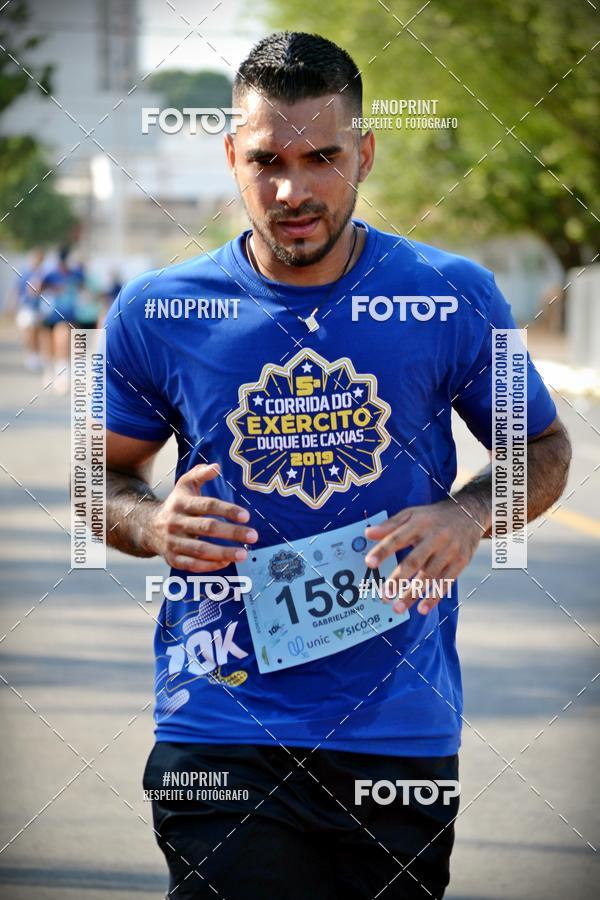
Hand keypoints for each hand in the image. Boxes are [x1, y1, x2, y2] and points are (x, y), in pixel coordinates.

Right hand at [149, 462, 257, 571]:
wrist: (147, 526)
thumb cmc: (176, 504)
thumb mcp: (184, 484)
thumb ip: (200, 473)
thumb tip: (216, 467)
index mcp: (181, 503)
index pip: (207, 506)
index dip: (227, 510)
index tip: (246, 516)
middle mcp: (176, 522)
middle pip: (207, 528)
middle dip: (232, 533)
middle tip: (253, 536)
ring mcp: (173, 542)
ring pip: (200, 550)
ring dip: (223, 553)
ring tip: (243, 554)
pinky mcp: (173, 558)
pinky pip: (192, 564)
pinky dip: (209, 566)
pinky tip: (226, 562)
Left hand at [363, 499, 483, 615]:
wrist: (469, 513)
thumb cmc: (433, 517)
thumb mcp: (412, 514)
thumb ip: (390, 525)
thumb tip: (367, 533)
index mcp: (419, 523)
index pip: (397, 538)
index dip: (383, 550)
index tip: (369, 563)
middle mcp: (435, 537)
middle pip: (414, 561)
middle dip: (398, 579)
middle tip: (384, 595)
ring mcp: (449, 551)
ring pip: (429, 576)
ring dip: (412, 594)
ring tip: (397, 608)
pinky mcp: (460, 562)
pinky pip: (446, 583)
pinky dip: (434, 597)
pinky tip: (422, 609)